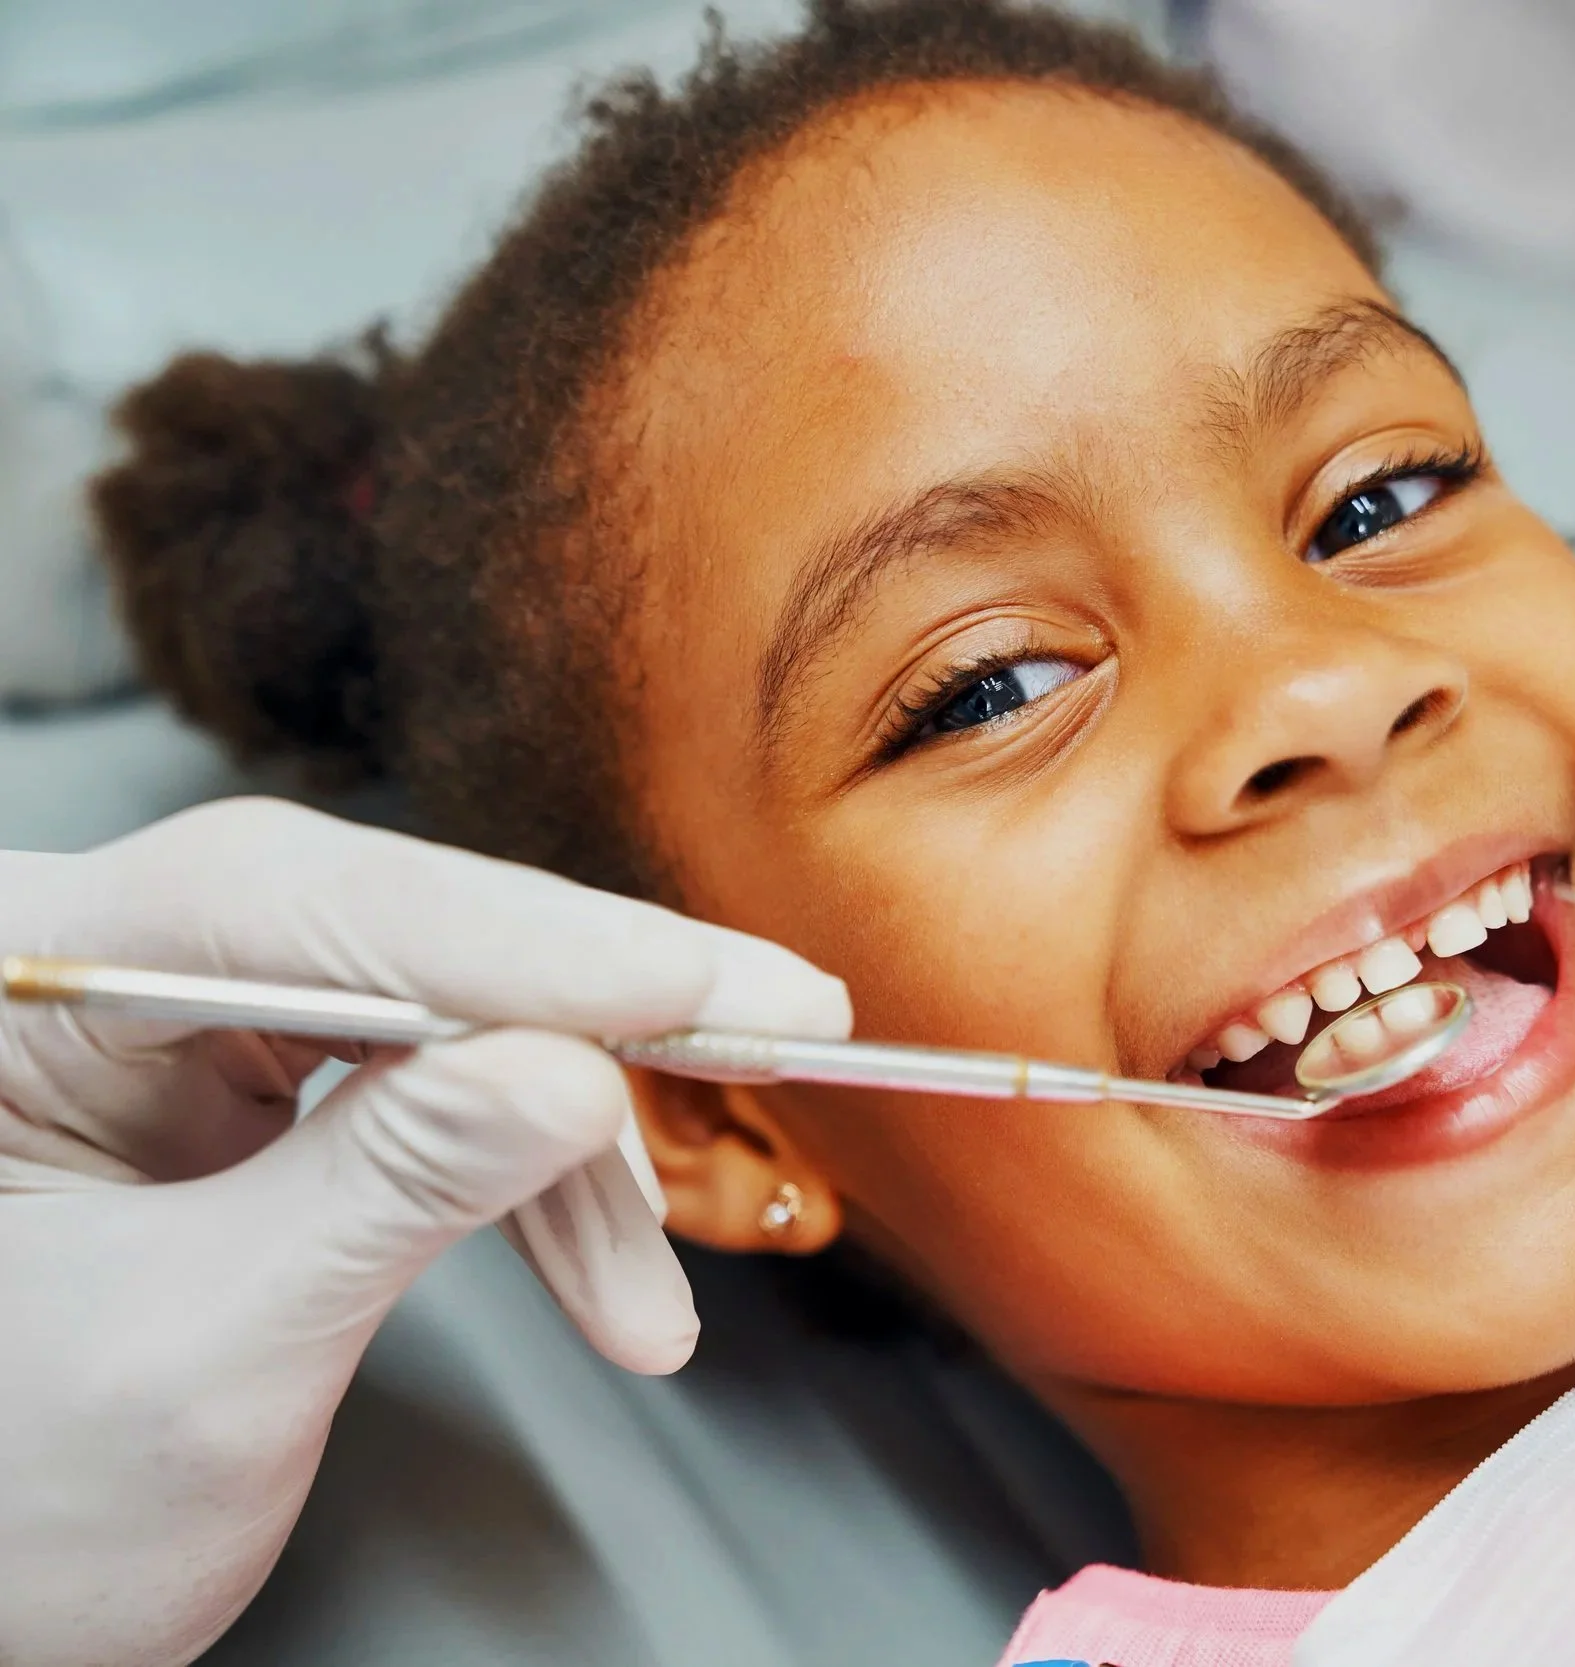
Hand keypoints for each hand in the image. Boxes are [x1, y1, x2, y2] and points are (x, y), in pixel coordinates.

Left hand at [0, 798, 850, 1665]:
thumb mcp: (207, 1360)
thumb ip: (390, 1189)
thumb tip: (576, 1070)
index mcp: (9, 987)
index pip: (287, 904)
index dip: (517, 942)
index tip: (694, 981)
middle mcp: (86, 969)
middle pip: (384, 932)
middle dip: (586, 1017)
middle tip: (778, 1027)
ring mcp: (160, 1021)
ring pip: (433, 1011)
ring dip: (570, 1151)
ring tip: (650, 1293)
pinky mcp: (234, 1080)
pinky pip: (425, 1084)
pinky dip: (529, 1182)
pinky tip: (606, 1276)